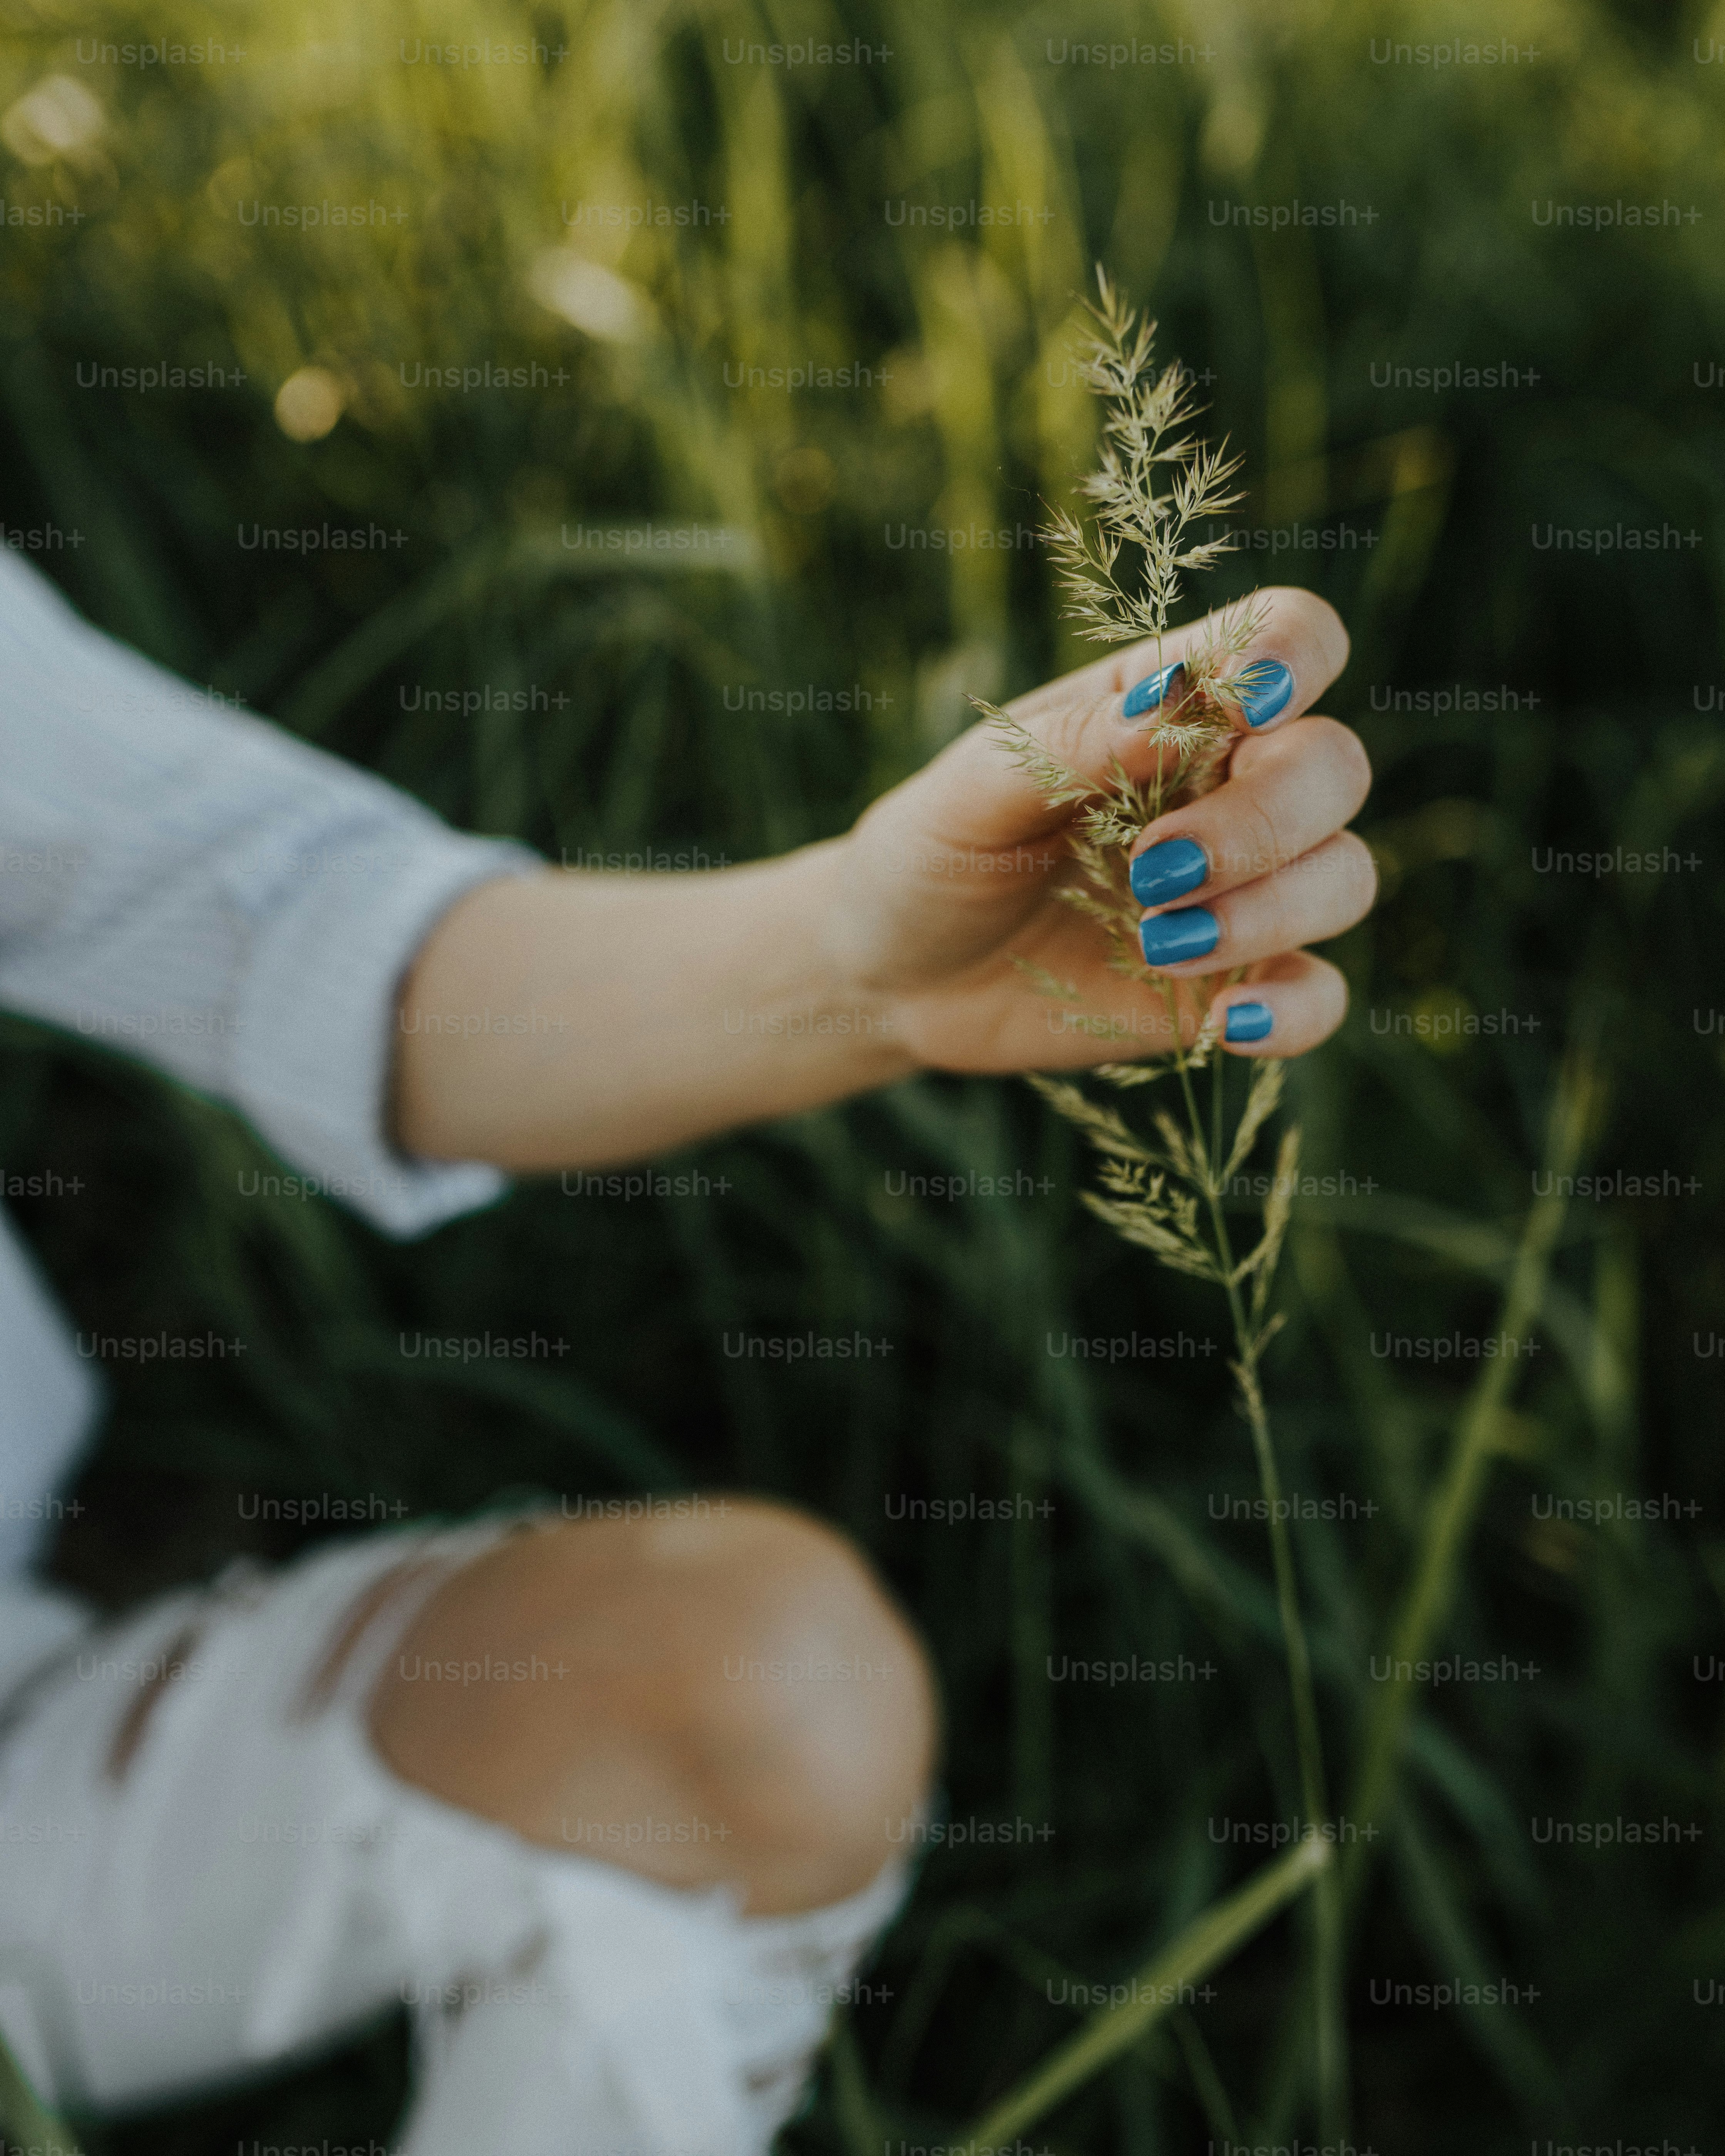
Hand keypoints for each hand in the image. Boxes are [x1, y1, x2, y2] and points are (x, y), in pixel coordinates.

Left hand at [837, 587, 1371, 1065]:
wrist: (896, 975)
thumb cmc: (932, 854)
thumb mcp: (969, 793)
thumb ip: (1069, 748)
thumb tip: (1172, 705)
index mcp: (1172, 704)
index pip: (1289, 639)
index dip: (1295, 656)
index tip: (1248, 704)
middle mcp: (1226, 785)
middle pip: (1333, 765)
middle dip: (1262, 819)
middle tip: (1152, 869)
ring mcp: (1242, 887)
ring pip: (1343, 875)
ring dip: (1268, 910)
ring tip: (1154, 944)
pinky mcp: (1235, 980)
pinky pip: (1320, 992)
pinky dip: (1295, 1009)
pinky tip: (1228, 1021)